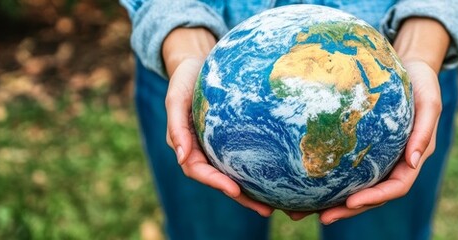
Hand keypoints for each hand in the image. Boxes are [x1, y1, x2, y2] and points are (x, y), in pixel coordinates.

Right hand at [162, 28, 273, 216]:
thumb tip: (182, 157)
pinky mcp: (235, 138)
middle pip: (223, 180)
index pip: (200, 171)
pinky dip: (262, 169)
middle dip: (243, 197)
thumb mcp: (175, 97)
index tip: (234, 189)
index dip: (216, 183)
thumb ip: (176, 126)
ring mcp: (219, 147)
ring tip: (278, 204)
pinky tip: (282, 175)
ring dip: (255, 191)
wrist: (197, 62)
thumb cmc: (183, 78)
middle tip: (266, 209)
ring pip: (237, 173)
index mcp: (188, 146)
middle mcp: (204, 151)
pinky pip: (249, 156)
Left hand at [318, 17, 449, 224]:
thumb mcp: (430, 103)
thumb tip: (413, 162)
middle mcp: (395, 164)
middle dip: (348, 209)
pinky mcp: (365, 149)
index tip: (351, 203)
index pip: (395, 187)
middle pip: (372, 195)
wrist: (412, 68)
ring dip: (333, 201)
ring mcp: (380, 159)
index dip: (374, 198)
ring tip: (303, 210)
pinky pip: (347, 167)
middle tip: (322, 217)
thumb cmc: (424, 83)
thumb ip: (425, 132)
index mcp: (413, 159)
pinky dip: (329, 177)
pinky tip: (303, 179)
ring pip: (356, 186)